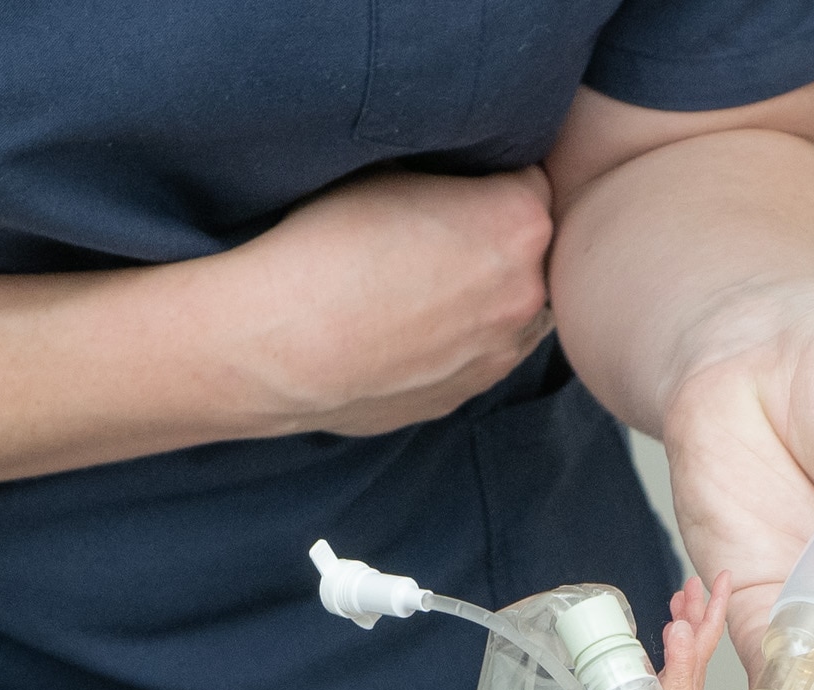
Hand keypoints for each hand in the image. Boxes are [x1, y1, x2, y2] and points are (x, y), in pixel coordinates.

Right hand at [201, 168, 552, 437]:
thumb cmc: (326, 245)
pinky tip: (409, 328)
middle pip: (530, 252)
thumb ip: (444, 174)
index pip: (532, 182)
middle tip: (436, 236)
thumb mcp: (391, 169)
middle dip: (495, 241)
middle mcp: (526, 292)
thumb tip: (449, 175)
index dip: (492, 179)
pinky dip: (456, 340)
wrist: (281, 343)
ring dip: (483, 297)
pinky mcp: (465, 395)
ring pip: (510, 311)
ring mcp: (498, 354)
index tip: (457, 184)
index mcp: (519, 223)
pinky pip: (477, 356)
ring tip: (421, 288)